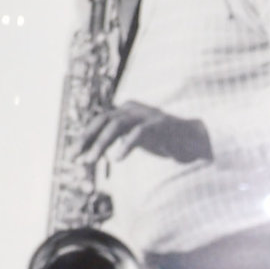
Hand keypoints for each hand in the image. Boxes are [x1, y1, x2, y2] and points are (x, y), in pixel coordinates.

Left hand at [78, 102, 213, 169]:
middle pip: (104, 120)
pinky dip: (126, 145)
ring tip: (92, 160)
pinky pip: (138, 133)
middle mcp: (134, 108)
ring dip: (101, 143)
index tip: (75, 153)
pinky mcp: (159, 125)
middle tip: (77, 157)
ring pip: (117, 125)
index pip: (100, 119)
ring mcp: (147, 115)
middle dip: (88, 139)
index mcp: (127, 109)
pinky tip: (117, 159)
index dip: (86, 135)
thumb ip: (120, 136)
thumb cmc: (164, 139)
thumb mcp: (137, 135)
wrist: (194, 139)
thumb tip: (95, 147)